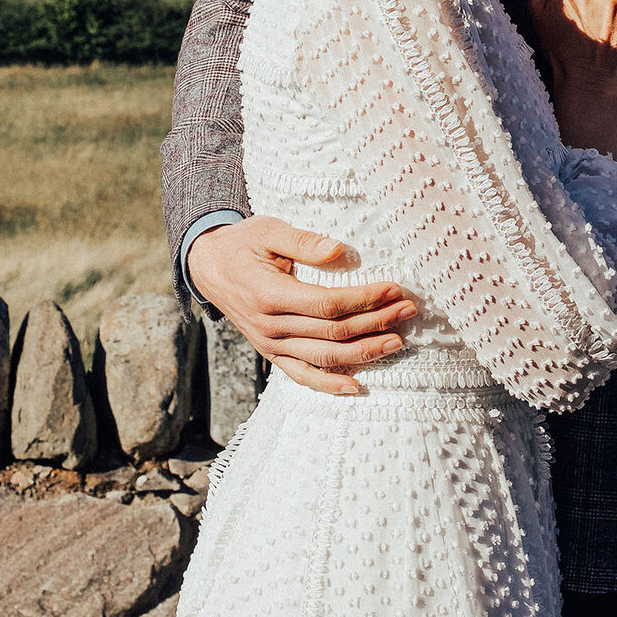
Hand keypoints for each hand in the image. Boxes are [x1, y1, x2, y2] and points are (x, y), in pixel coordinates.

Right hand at [184, 216, 418, 395]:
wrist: (208, 268)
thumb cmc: (242, 243)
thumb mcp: (268, 230)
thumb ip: (302, 241)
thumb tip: (339, 249)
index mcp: (269, 294)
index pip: (327, 304)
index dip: (363, 299)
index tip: (394, 289)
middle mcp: (270, 326)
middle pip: (333, 333)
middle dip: (375, 322)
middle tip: (408, 310)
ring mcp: (270, 345)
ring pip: (324, 357)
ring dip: (364, 352)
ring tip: (397, 341)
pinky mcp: (271, 354)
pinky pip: (301, 375)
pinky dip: (328, 384)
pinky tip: (356, 386)